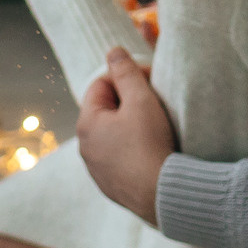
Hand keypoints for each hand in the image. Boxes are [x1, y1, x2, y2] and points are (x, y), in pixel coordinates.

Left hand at [78, 47, 173, 223]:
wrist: (162, 195)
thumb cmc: (150, 144)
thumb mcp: (141, 100)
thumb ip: (126, 72)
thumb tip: (113, 52)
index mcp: (86, 123)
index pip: (102, 84)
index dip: (128, 77)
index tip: (151, 82)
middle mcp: (85, 148)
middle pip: (106, 110)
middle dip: (129, 102)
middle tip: (156, 104)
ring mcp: (96, 170)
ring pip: (112, 136)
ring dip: (131, 127)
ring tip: (156, 129)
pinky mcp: (111, 187)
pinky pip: (120, 159)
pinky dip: (133, 151)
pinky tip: (152, 153)